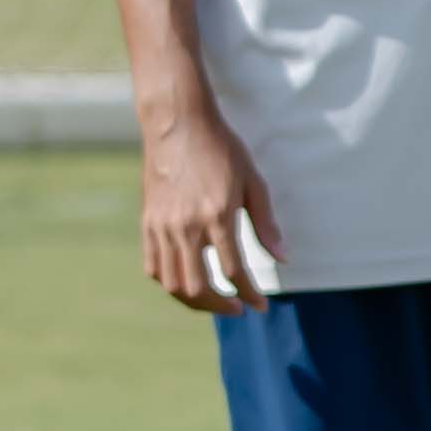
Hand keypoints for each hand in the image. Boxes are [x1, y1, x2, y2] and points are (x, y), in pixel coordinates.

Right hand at [138, 96, 279, 311]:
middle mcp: (186, 226)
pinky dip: (169, 283)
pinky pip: (153, 267)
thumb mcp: (252, 181)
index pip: (234, 272)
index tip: (260, 305)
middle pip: (198, 287)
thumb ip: (266, 223)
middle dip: (221, 306)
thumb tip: (283, 259)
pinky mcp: (147, 222)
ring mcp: (162, 226)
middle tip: (238, 307)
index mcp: (216, 215)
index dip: (250, 294)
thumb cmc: (221, 149)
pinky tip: (187, 282)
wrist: (177, 123)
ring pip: (172, 284)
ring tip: (214, 300)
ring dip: (195, 301)